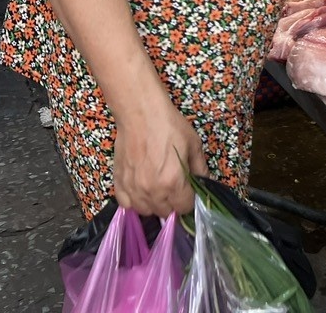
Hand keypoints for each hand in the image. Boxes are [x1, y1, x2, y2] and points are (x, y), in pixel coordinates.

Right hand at [112, 94, 207, 217]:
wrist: (140, 113)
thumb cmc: (169, 126)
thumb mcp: (194, 145)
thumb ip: (201, 169)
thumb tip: (206, 184)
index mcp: (173, 182)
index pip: (184, 208)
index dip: (190, 201)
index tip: (190, 192)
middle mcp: (152, 191)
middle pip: (166, 212)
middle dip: (174, 203)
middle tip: (175, 187)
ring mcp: (133, 188)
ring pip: (146, 211)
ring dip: (155, 204)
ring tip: (159, 188)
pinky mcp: (119, 182)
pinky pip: (126, 204)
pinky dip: (135, 201)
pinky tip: (142, 189)